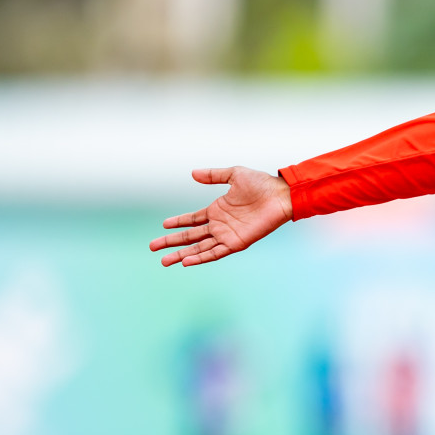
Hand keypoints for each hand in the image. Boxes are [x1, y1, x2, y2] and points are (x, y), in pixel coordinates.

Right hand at [150, 168, 292, 267]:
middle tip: (153, 247)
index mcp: (218, 210)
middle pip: (191, 236)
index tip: (163, 225)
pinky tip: (186, 261)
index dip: (178, 223)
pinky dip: (201, 257)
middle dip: (172, 242)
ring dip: (182, 254)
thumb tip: (193, 173)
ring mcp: (227, 235)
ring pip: (199, 247)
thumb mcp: (234, 174)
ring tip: (164, 261)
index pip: (193, 220)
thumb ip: (214, 175)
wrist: (281, 195)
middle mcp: (220, 225)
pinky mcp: (237, 242)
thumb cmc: (262, 184)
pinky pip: (215, 252)